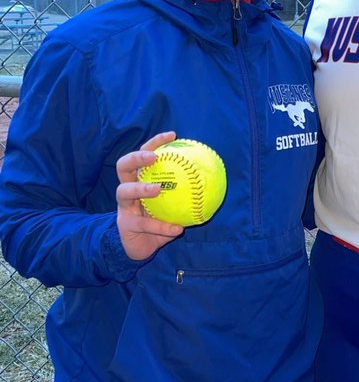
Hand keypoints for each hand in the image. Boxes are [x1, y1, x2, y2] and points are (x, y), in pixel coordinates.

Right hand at [116, 131, 184, 259]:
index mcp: (139, 180)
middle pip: (123, 166)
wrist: (142, 247)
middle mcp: (127, 190)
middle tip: (153, 158)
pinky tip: (177, 229)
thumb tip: (211, 178)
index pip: (143, 154)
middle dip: (136, 158)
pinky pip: (144, 224)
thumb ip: (186, 192)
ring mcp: (124, 207)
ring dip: (141, 188)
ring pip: (124, 192)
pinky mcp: (125, 225)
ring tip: (157, 189)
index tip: (172, 135)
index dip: (155, 143)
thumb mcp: (174, 205)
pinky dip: (161, 227)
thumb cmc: (159, 221)